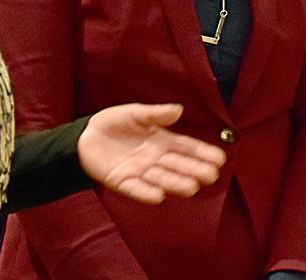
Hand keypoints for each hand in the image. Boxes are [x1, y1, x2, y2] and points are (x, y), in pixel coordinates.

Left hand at [77, 103, 225, 203]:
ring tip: (191, 187)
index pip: (187, 148)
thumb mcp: (135, 113)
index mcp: (162, 141)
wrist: (85, 137)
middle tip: (211, 175)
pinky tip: (158, 196)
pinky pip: (136, 189)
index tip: (220, 158)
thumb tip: (179, 109)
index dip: (203, 153)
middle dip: (195, 170)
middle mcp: (155, 158)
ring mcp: (140, 172)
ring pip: (161, 179)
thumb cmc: (114, 122)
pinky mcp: (122, 182)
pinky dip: (146, 193)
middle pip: (179, 165)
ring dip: (175, 183)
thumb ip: (156, 113)